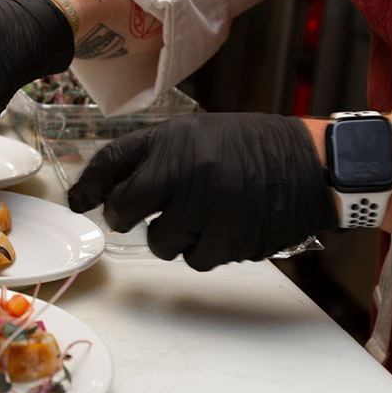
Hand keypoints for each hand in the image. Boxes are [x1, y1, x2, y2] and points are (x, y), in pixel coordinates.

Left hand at [67, 114, 335, 269]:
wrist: (314, 164)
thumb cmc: (252, 146)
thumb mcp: (198, 133)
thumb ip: (157, 156)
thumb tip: (114, 190)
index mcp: (171, 140)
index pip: (111, 162)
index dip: (88, 186)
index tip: (77, 203)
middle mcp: (184, 171)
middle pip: (127, 209)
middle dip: (123, 218)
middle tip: (132, 219)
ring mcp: (208, 207)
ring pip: (162, 242)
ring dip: (172, 237)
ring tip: (197, 219)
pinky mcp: (233, 238)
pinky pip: (197, 259)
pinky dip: (203, 251)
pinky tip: (221, 231)